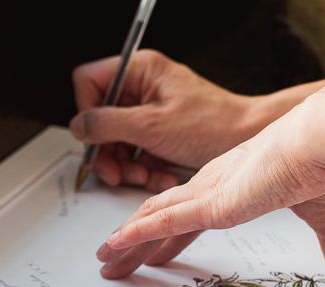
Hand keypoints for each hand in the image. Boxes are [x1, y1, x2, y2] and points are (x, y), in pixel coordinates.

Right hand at [70, 50, 268, 190]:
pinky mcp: (160, 136)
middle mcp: (143, 89)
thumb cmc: (212, 124)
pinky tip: (160, 176)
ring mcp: (151, 114)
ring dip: (128, 167)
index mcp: (140, 71)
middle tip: (115, 171)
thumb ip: (107, 124)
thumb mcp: (151, 126)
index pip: (89, 83)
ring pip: (118, 143)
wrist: (245, 141)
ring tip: (144, 176)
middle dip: (109, 151)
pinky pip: (138, 155)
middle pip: (102, 120)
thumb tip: (79, 126)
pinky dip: (146, 170)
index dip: (87, 114)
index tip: (95, 138)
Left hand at [96, 107, 324, 283]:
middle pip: (160, 221)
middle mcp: (210, 189)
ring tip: (103, 261)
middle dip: (134, 245)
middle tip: (113, 263)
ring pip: (151, 220)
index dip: (165, 239)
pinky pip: (160, 220)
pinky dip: (134, 234)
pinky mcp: (210, 202)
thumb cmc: (324, 165)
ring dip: (125, 242)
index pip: (187, 221)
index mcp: (232, 189)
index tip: (150, 256)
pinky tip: (112, 246)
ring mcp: (206, 195)